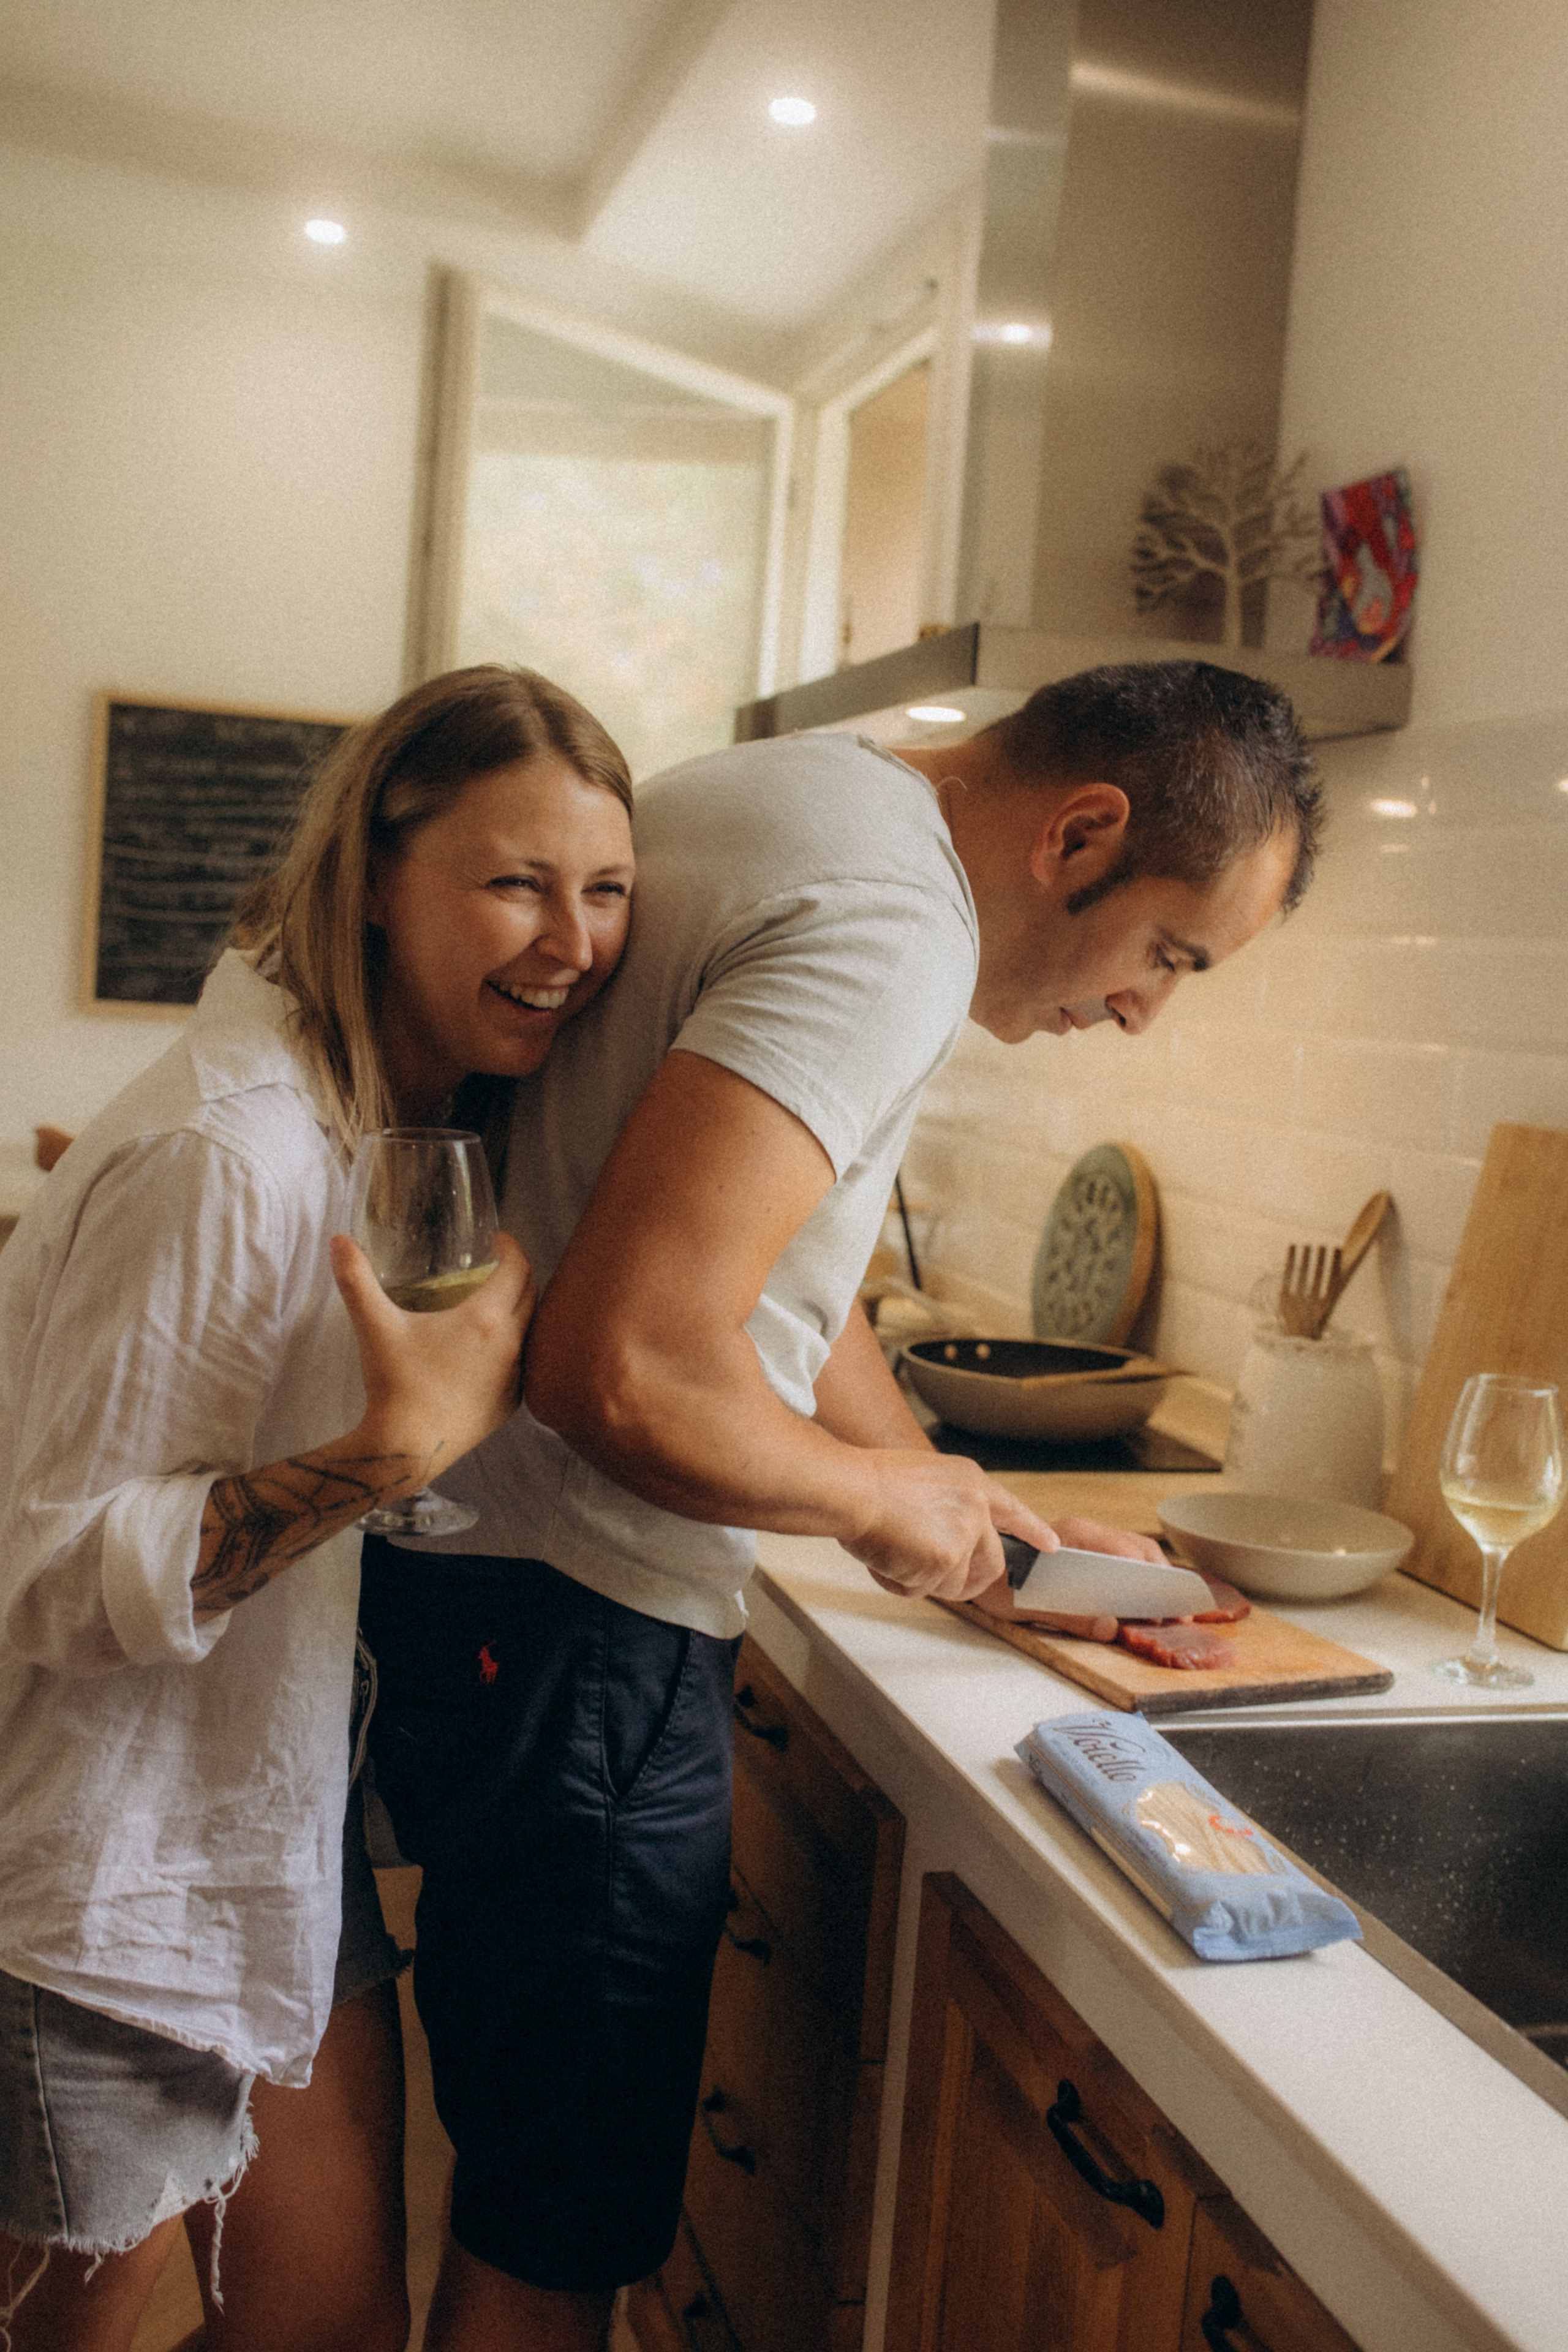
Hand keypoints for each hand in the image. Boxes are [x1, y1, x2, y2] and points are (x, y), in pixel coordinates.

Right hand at [331, 1231, 534, 1477]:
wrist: (406, 1448)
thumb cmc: (395, 1385)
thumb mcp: (375, 1325)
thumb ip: (356, 1279)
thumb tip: (339, 1240)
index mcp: (487, 1319)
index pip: (518, 1268)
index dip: (511, 1248)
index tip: (497, 1241)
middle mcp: (511, 1345)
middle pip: (531, 1295)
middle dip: (517, 1274)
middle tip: (495, 1266)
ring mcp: (515, 1377)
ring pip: (532, 1330)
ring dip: (520, 1311)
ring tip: (494, 1304)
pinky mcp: (510, 1405)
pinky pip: (524, 1364)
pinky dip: (515, 1347)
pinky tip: (492, 1349)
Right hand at [842, 1449, 1016, 1603]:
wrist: (850, 1488)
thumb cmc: (868, 1482)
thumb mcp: (922, 1480)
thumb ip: (945, 1506)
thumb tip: (942, 1538)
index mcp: (969, 1481)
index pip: (1011, 1509)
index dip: (1032, 1528)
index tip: (1051, 1544)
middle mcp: (975, 1506)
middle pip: (991, 1563)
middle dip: (967, 1581)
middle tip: (936, 1578)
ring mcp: (964, 1534)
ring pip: (955, 1584)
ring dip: (922, 1579)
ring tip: (893, 1554)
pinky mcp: (946, 1560)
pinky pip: (925, 1590)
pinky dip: (900, 1583)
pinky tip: (884, 1559)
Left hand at [971, 1511, 1165, 1642]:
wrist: (977, 1561)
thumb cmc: (999, 1581)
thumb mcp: (1030, 1606)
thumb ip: (1071, 1618)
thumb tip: (1111, 1628)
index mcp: (1077, 1537)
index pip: (1129, 1552)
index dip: (1155, 1579)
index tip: (1170, 1605)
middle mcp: (1086, 1533)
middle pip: (1139, 1550)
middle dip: (1161, 1580)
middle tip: (1176, 1614)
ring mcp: (1086, 1539)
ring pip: (1133, 1553)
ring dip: (1150, 1580)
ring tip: (1162, 1613)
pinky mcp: (1084, 1551)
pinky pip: (1119, 1561)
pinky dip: (1135, 1581)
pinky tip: (1138, 1606)